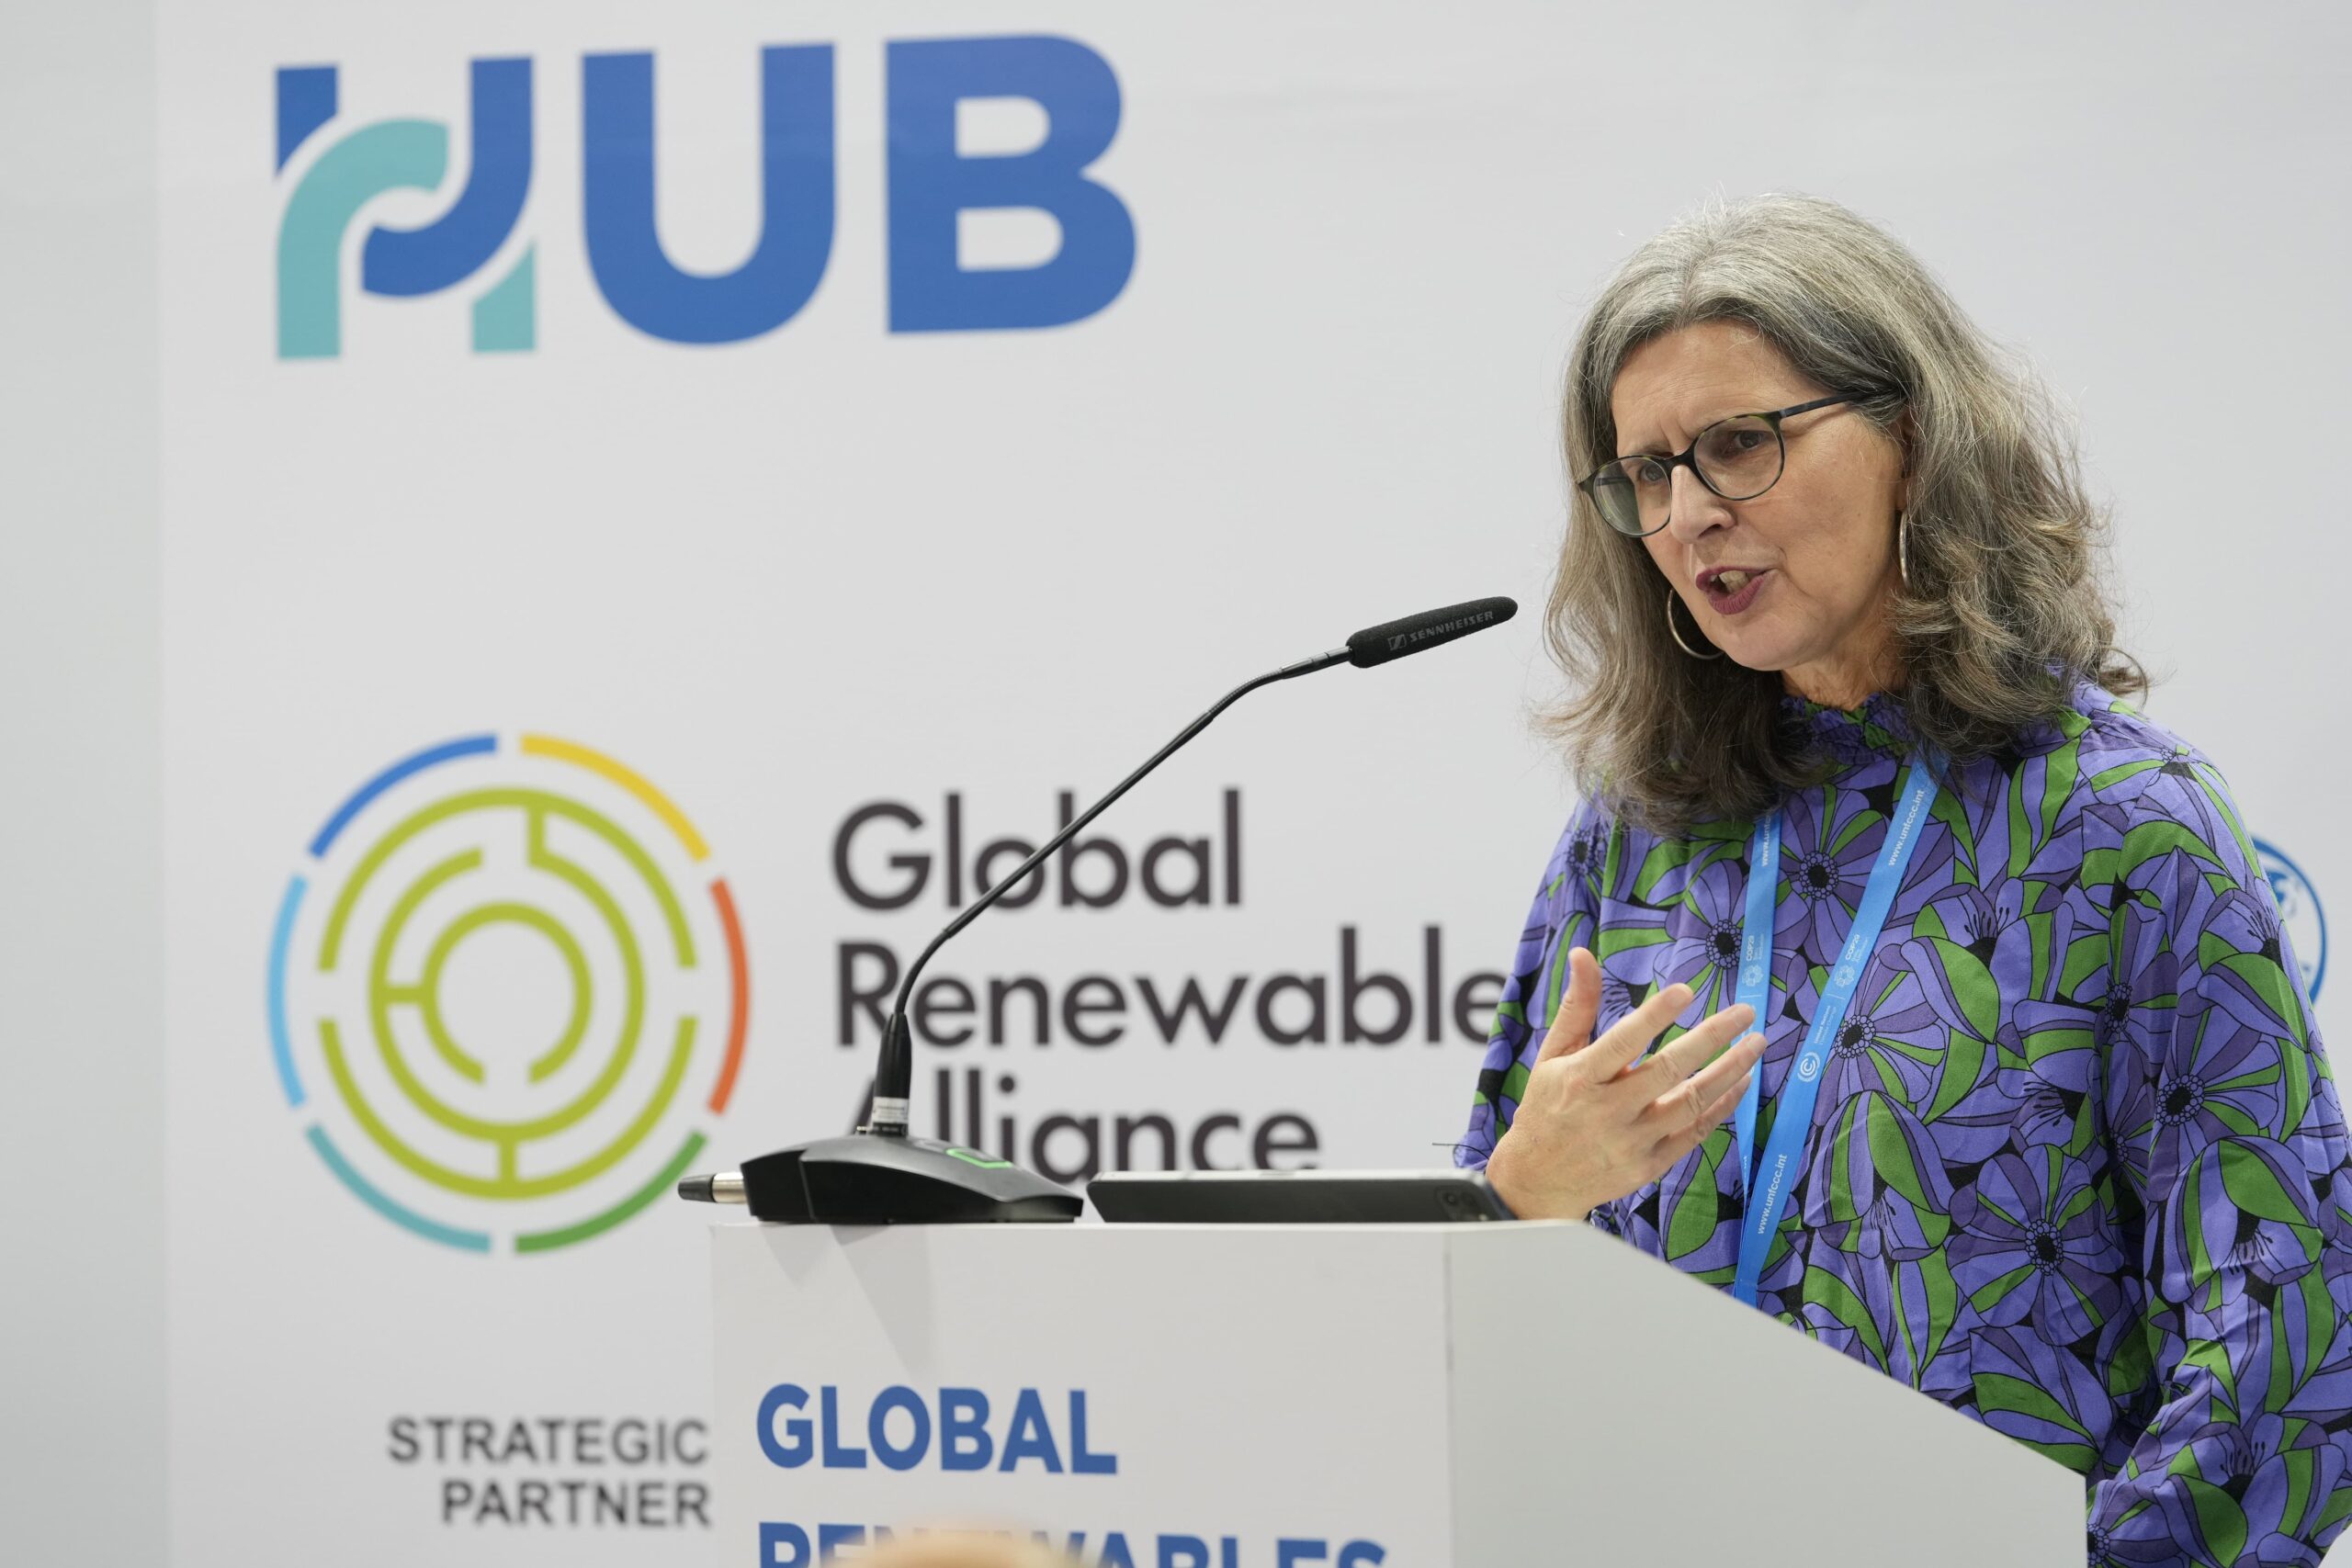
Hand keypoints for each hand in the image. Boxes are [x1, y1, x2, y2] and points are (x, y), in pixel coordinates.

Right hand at [1484, 947, 1763, 1220]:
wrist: (1539, 1180)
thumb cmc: (1547, 1107)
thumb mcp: (1553, 1054)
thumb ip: (1577, 1006)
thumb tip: (1583, 954)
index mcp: (1581, 1077)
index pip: (1623, 1041)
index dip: (1655, 1016)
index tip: (1685, 991)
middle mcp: (1608, 1110)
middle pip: (1669, 1070)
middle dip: (1712, 1038)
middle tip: (1745, 1013)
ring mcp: (1633, 1141)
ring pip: (1692, 1102)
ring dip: (1730, 1071)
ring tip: (1755, 1044)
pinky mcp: (1650, 1164)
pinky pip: (1696, 1132)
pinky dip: (1722, 1106)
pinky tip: (1741, 1081)